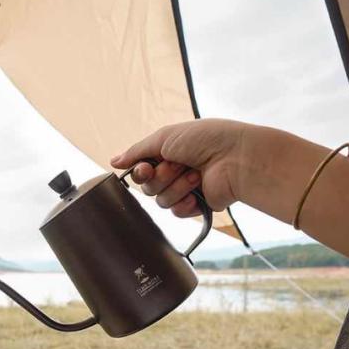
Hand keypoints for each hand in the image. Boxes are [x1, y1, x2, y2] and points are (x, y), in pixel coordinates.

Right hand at [110, 118, 256, 215]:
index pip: (140, 168)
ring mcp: (185, 189)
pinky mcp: (196, 205)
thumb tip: (113, 161)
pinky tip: (197, 192)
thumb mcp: (165, 137)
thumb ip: (137, 150)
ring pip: (160, 200)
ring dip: (176, 186)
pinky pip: (175, 212)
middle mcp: (175, 171)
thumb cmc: (206, 140)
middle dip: (161, 176)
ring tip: (195, 175)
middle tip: (178, 165)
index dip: (139, 171)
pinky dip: (184, 202)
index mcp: (168, 152)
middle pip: (147, 186)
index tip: (146, 167)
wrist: (235, 159)